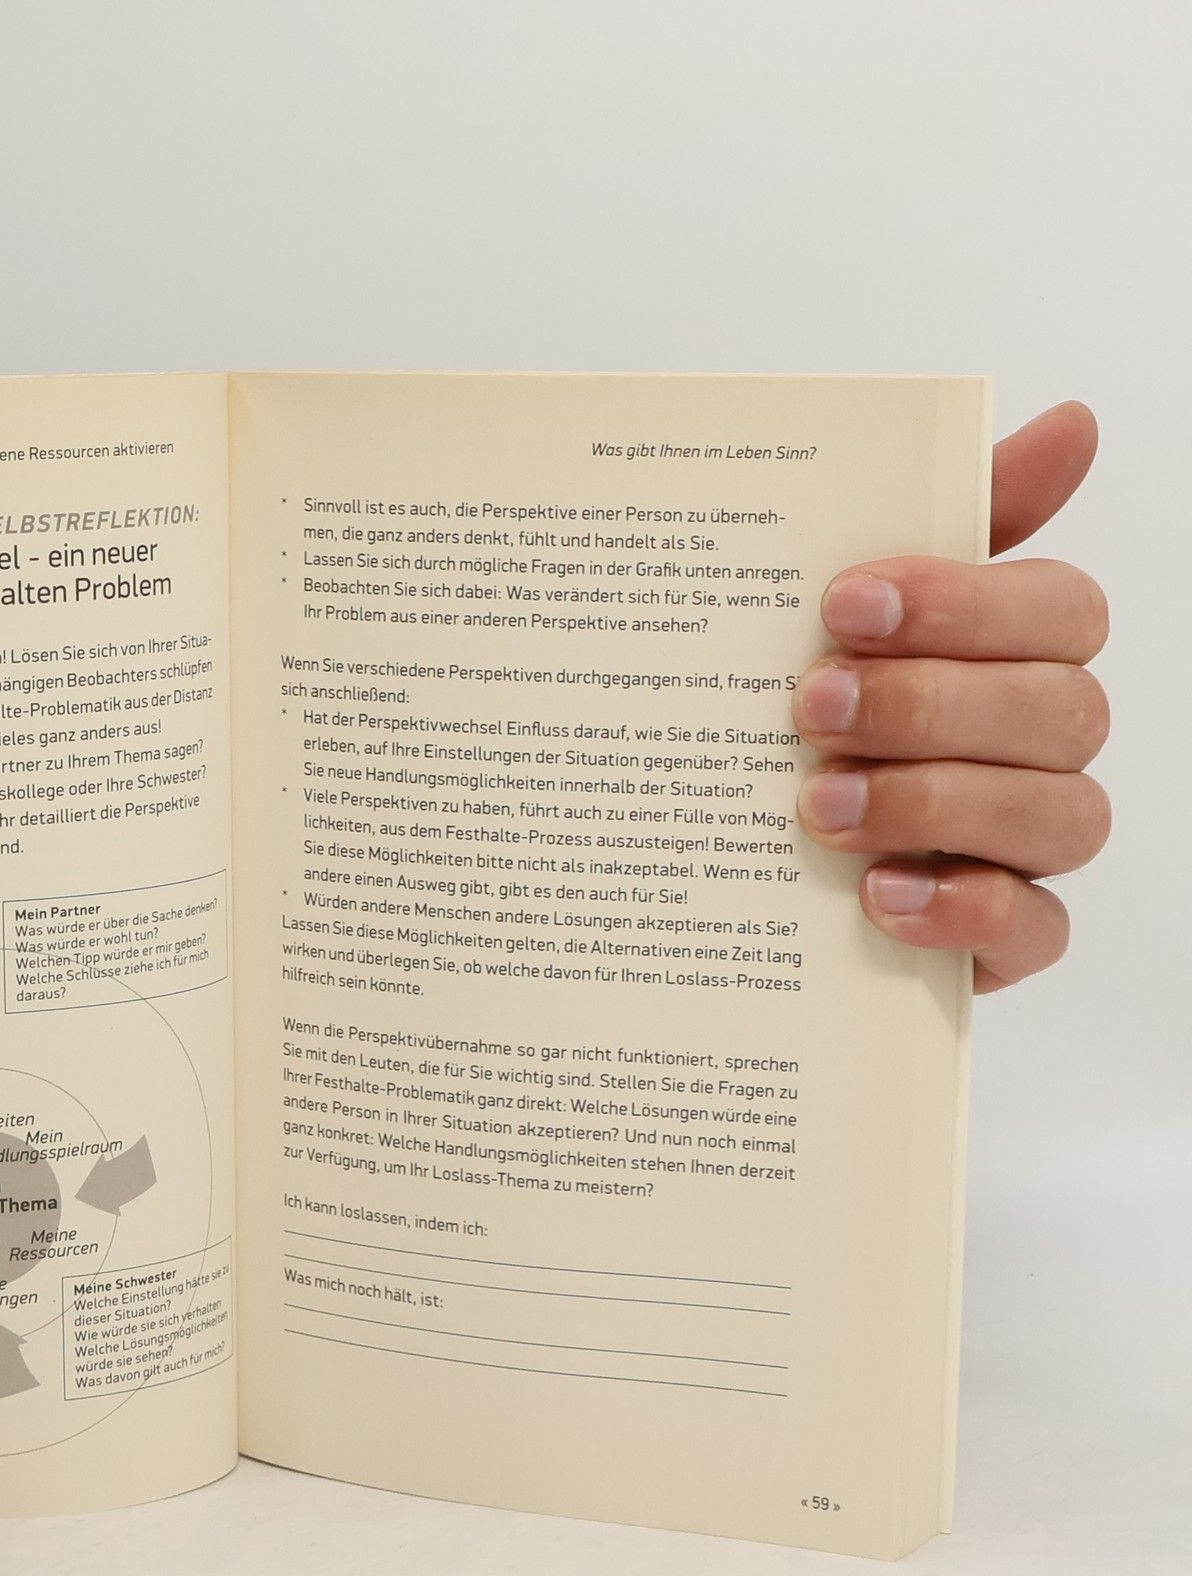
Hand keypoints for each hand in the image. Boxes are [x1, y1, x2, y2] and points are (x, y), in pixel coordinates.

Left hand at [792, 401, 1108, 990]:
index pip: (1060, 607)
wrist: (717, 842)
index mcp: (1019, 650)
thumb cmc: (809, 709)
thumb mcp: (843, 612)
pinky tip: (879, 895)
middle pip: (1060, 708)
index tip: (842, 603)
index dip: (963, 602)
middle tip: (810, 706)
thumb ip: (948, 517)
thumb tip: (1073, 423)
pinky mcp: (1005, 936)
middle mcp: (1043, 742)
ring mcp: (1031, 841)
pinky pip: (1039, 928)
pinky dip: (964, 910)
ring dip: (936, 801)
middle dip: (929, 703)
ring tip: (821, 805)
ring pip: (1060, 813)